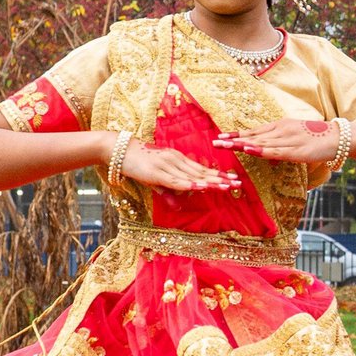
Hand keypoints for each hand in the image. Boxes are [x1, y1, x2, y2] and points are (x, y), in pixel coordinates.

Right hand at [117, 135, 239, 192]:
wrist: (118, 150)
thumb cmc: (137, 164)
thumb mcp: (156, 180)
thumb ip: (169, 192)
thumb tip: (178, 206)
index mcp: (177, 160)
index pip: (201, 169)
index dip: (217, 175)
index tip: (232, 179)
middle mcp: (176, 160)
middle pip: (201, 172)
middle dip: (220, 179)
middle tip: (238, 184)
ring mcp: (167, 164)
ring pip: (193, 176)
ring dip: (210, 182)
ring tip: (226, 186)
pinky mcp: (157, 172)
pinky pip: (177, 180)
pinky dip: (190, 184)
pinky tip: (201, 187)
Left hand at [224, 118, 346, 165]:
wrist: (339, 137)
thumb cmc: (319, 138)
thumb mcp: (297, 138)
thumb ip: (281, 146)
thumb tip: (268, 156)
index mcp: (281, 126)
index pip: (255, 131)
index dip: (237, 133)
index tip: (221, 135)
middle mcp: (282, 130)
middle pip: (253, 135)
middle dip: (233, 139)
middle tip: (215, 141)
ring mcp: (289, 139)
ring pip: (260, 142)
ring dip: (242, 144)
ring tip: (226, 145)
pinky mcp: (296, 150)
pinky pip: (275, 151)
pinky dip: (261, 150)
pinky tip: (249, 149)